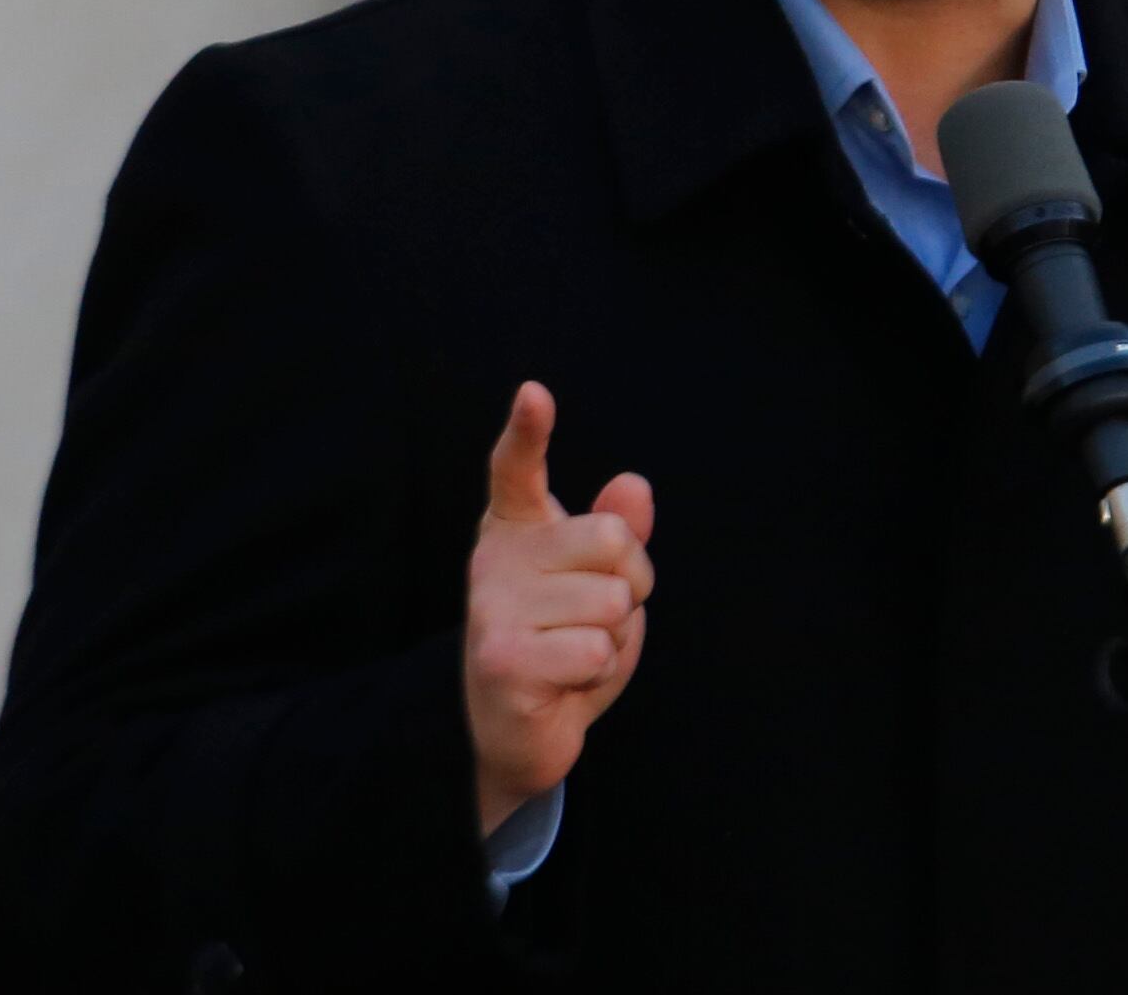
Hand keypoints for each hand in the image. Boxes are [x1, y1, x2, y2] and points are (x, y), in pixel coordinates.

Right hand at [464, 380, 654, 833]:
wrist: (522, 734)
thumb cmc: (564, 648)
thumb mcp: (601, 586)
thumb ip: (618, 536)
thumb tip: (634, 484)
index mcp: (516, 531)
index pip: (515, 469)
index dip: (526, 431)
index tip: (534, 393)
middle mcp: (495, 561)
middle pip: (613, 539)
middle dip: (632, 587)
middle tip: (597, 620)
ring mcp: (493, 609)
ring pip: (612, 600)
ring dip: (615, 638)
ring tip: (576, 656)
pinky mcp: (501, 659)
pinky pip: (595, 648)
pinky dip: (598, 672)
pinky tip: (564, 684)